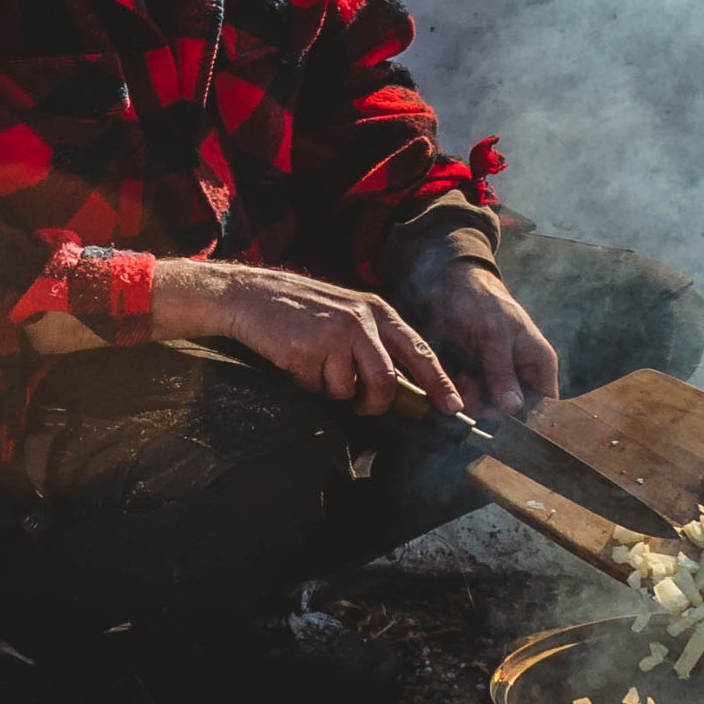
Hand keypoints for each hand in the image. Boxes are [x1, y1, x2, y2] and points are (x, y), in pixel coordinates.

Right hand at [149, 254, 464, 416]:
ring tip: (315, 365)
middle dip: (375, 404)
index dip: (438, 382)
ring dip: (331, 390)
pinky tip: (295, 359)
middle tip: (363, 407)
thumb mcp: (347, 312)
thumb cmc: (301, 309)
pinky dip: (305, 384)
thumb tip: (402, 387)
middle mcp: (360, 320)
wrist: (250, 295)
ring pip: (348, 391)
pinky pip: (316, 389)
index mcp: (376, 310)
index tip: (453, 408)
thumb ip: (376, 341)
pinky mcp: (305, 351)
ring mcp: (333, 335)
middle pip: (385, 382)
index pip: (418, 350)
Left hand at [408, 258, 561, 413]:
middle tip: (472, 383)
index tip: (498, 408)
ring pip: (485, 407)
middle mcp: (520, 375)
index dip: (523, 413)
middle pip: (510, 412)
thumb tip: (514, 408)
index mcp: (539, 364)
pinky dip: (457, 390)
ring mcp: (496, 378)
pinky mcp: (474, 378)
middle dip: (488, 404)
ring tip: (462, 372)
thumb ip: (503, 372)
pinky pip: (466, 397)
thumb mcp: (494, 336)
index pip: (542, 405)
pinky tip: (455, 371)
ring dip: (470, 396)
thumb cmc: (483, 302)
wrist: (450, 286)